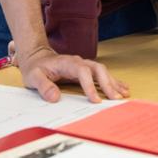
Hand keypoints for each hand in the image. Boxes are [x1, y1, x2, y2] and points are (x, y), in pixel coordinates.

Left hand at [13, 42, 129, 102]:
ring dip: (113, 83)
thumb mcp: (33, 77)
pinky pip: (103, 75)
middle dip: (108, 84)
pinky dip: (113, 81)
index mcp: (67, 63)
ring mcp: (84, 65)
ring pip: (103, 71)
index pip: (82, 71)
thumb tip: (54, 97)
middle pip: (97, 69)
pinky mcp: (87, 71)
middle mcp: (79, 62)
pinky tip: (122, 88)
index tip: (95, 100)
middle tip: (115, 99)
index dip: (90, 85)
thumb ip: (43, 86)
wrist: (37, 57)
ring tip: (123, 95)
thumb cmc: (35, 68)